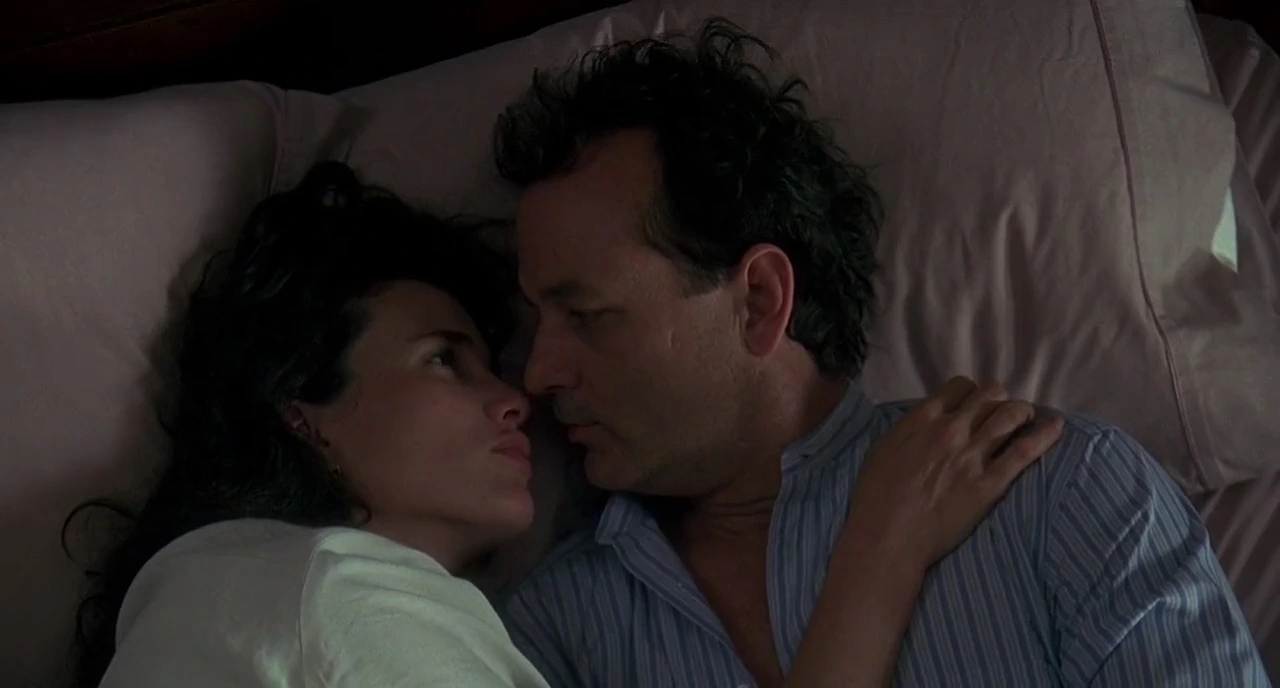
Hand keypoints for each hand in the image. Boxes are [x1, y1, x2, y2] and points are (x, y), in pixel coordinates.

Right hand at [844, 376, 1064, 571]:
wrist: (888, 534)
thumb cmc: (875, 496)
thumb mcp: (882, 448)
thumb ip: (909, 430)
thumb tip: (925, 422)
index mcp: (923, 419)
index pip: (960, 386)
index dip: (970, 393)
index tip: (972, 405)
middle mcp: (951, 429)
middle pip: (991, 394)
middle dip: (999, 399)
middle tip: (1000, 412)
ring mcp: (973, 455)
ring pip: (1011, 415)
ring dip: (1022, 412)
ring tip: (1025, 419)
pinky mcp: (990, 483)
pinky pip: (1025, 452)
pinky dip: (1045, 435)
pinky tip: (1057, 427)